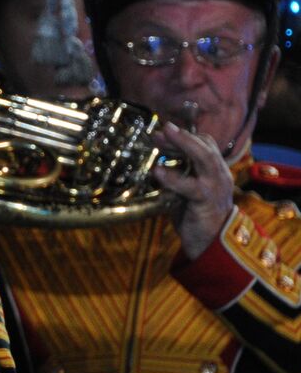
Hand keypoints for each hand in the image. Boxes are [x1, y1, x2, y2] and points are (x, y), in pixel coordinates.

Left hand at [153, 121, 235, 258]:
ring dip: (183, 144)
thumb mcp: (185, 191)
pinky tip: (158, 171)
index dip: (185, 135)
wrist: (211, 244)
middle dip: (183, 135)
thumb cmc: (195, 215)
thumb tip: (154, 162)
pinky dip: (174, 178)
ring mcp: (215, 188)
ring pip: (205, 159)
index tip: (162, 131)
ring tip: (161, 136)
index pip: (205, 144)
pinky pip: (191, 187)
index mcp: (215, 171)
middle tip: (162, 128)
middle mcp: (219, 175)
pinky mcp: (207, 202)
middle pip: (205, 146)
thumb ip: (176, 176)